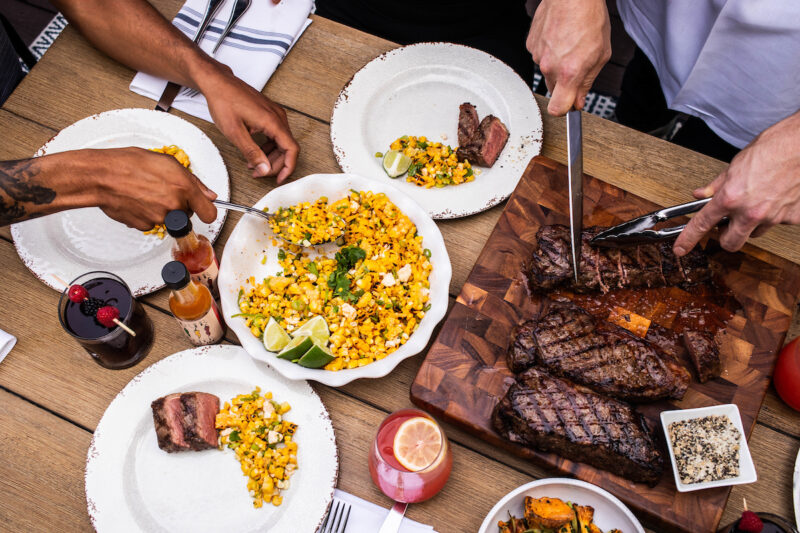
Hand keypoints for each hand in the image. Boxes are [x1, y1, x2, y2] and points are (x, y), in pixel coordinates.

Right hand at [73, 148, 217, 229]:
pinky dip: (148, 214)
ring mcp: (159, 218)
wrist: (102, 176)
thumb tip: (208, 194)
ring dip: (163, 209)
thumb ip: (194, 181)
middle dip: (181, 204)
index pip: (210, 213)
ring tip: (148, 192)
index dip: (207, 211)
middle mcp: (174, 205)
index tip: (205, 210)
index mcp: (183, 188)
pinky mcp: (145, 226)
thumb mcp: (167, 162)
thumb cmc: (129, 164)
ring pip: (170, 218)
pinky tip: (139, 200)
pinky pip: (153, 223)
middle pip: (188, 214)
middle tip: (164, 189)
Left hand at [200, 65, 299, 183]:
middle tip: (259, 173)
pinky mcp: (268, 113)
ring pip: (281, 142)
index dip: (288, 167)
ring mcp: (274, 114)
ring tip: (254, 165)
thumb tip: (264, 169)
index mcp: (273, 121)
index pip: (291, 149)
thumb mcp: (235, 132)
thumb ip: (252, 152)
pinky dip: (268, 146)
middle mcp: (277, 117)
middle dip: (275, 164)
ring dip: (271, 156)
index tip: (278, 179)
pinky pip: (275, 134)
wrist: (217, 82)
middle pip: (287, 147)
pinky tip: (256, 152)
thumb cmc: (224, 101)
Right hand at [527, 0, 610, 115]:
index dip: (565, 109)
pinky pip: (540, 56)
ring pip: (547, 71)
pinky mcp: (531, 45)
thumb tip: (580, 101)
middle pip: (554, 89)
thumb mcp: (600, 54)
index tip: (570, 105)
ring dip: (557, 64)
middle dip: (564, 83)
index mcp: (569, 72)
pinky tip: (559, 37)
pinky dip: (549, 51)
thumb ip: (588, 82)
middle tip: (577, 65)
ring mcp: (538, 56)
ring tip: (569, 45)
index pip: (558, 109)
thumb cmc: (589, 18)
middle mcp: (550, 67)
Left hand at [673, 111, 799, 255]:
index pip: (701, 224)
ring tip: (757, 203)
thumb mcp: (735, 165)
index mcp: (730, 197)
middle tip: (726, 225)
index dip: (688, 239)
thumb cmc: (772, 148)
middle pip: (730, 243)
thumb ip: (717, 185)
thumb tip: (702, 194)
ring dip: (752, 224)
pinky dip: (777, 214)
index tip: (681, 248)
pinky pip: (780, 223)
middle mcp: (750, 211)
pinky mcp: (793, 217)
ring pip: (755, 233)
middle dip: (726, 237)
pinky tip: (778, 198)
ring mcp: (773, 217)